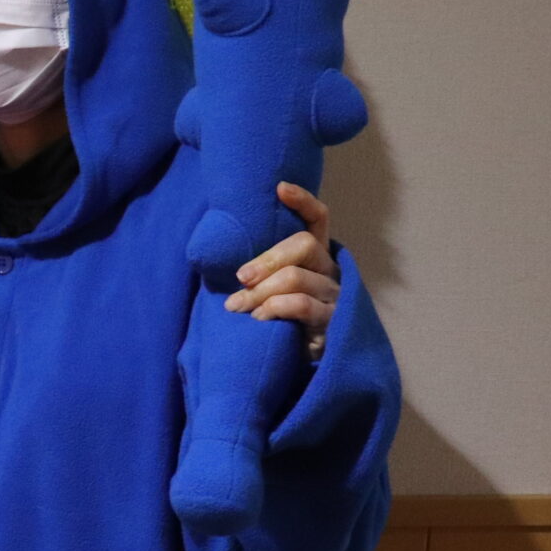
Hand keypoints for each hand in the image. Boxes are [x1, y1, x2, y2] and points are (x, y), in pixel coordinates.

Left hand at [226, 183, 339, 358]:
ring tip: (238, 306)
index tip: (279, 188)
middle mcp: (330, 270)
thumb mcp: (270, 289)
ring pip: (297, 278)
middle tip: (240, 277)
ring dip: (260, 292)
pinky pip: (302, 306)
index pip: (318, 219)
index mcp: (315, 257)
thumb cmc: (280, 319)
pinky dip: (275, 308)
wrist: (302, 362)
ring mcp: (335, 295)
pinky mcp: (333, 322)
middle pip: (304, 246)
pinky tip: (259, 319)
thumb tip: (215, 254)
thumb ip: (258, 270)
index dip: (302, 201)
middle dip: (267, 259)